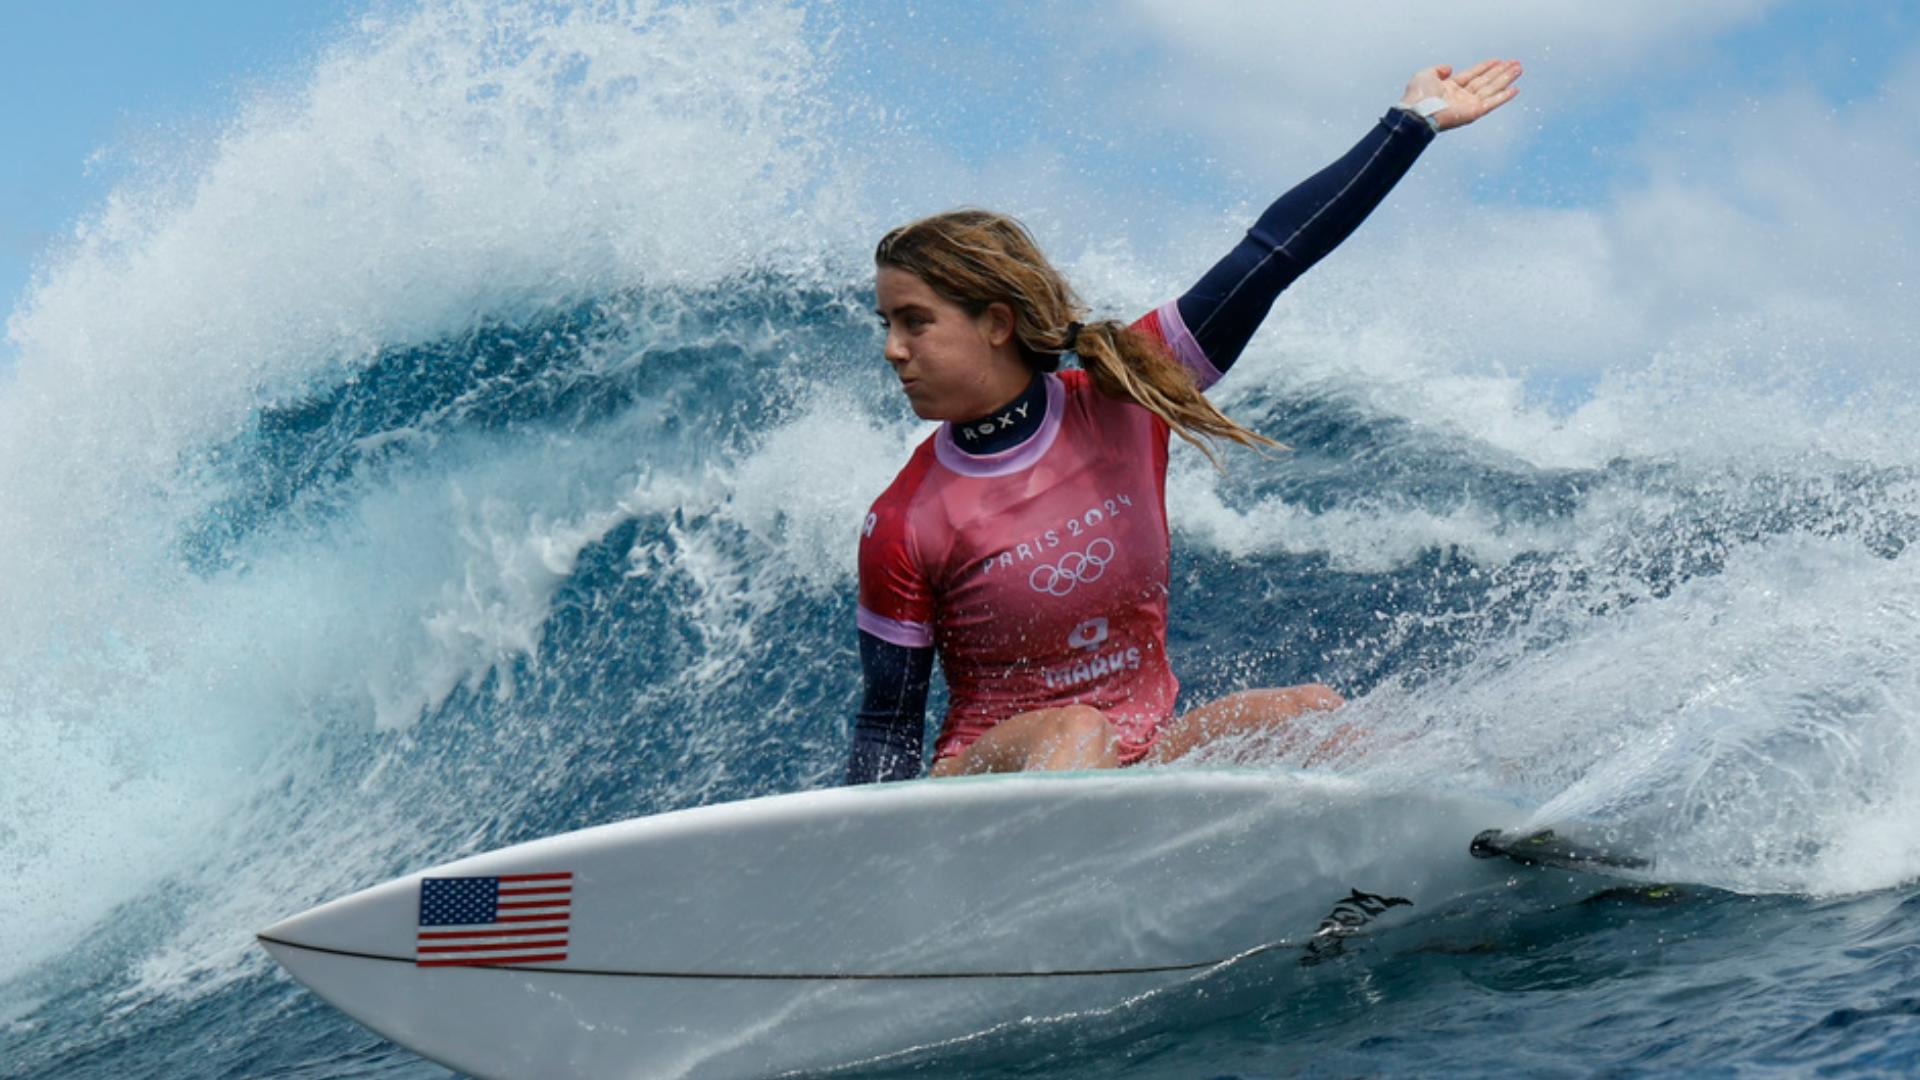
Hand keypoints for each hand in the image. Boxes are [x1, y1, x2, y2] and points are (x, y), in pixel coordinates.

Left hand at [1400, 59, 1521, 131]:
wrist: (1417, 111)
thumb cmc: (1417, 95)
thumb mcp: (1425, 75)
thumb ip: (1438, 70)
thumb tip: (1449, 68)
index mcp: (1451, 88)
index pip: (1473, 75)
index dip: (1485, 67)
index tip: (1498, 60)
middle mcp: (1462, 96)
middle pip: (1486, 81)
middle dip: (1501, 71)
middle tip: (1516, 62)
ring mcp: (1469, 104)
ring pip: (1492, 89)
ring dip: (1506, 79)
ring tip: (1519, 69)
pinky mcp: (1474, 112)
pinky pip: (1492, 103)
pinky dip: (1504, 96)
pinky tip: (1515, 89)